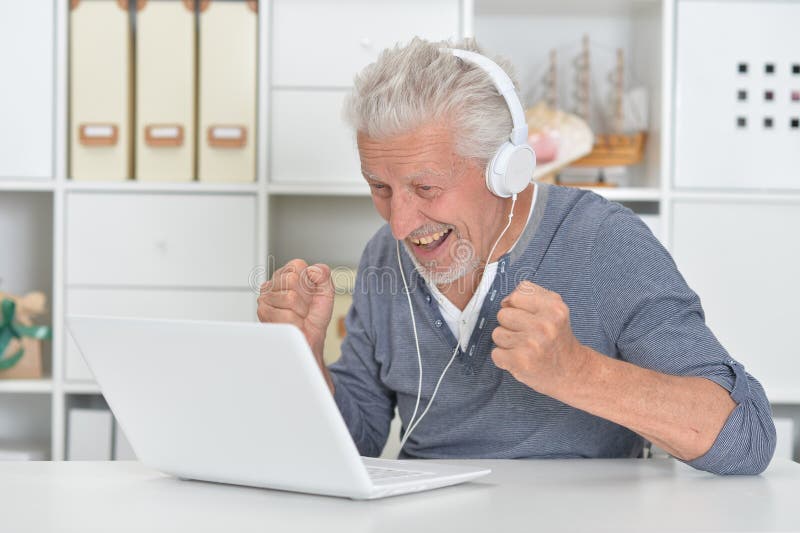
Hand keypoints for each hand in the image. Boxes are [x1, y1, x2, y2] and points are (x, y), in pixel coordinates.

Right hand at [257, 259, 333, 363]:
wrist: (310, 339)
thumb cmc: (314, 316)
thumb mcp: (326, 291)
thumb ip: (323, 274)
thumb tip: (312, 269)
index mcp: (286, 274)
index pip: (297, 265)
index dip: (309, 282)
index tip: (311, 294)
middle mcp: (273, 284)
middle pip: (291, 280)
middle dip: (305, 297)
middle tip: (305, 307)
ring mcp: (266, 298)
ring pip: (289, 297)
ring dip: (301, 311)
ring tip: (299, 316)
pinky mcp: (264, 313)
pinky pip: (286, 315)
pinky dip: (296, 322)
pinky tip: (293, 324)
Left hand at [491, 280, 589, 397]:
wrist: (572, 372)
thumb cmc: (557, 338)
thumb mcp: (555, 310)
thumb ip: (531, 296)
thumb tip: (505, 302)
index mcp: (554, 308)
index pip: (516, 295)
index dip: (517, 306)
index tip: (527, 317)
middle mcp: (545, 325)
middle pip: (503, 314)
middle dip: (510, 325)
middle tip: (527, 335)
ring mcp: (532, 344)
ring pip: (497, 333)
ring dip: (506, 342)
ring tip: (524, 348)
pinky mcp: (521, 361)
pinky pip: (495, 353)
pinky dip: (504, 359)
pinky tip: (520, 360)